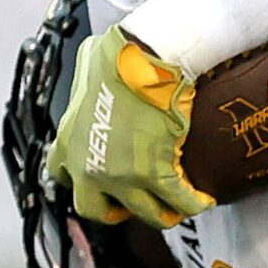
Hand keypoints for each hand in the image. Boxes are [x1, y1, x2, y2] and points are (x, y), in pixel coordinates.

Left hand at [41, 25, 213, 227]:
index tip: (101, 183)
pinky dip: (194, 203)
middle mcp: (89, 167)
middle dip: (117, 211)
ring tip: (177, 206)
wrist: (145, 56)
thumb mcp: (85, 70)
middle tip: (136, 202)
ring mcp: (121, 176)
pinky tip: (203, 200)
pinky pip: (180, 202)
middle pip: (96, 210)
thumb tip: (97, 75)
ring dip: (163, 212)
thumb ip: (86, 87)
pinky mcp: (155, 174)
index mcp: (69, 142)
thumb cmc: (118, 54)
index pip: (64, 178)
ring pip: (145, 214)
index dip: (86, 184)